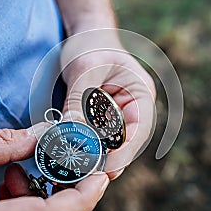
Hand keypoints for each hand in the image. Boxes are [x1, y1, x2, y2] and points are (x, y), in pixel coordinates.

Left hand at [60, 31, 155, 179]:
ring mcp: (117, 115)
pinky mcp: (101, 119)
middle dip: (108, 159)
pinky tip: (71, 152)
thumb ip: (79, 100)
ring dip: (95, 155)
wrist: (85, 36)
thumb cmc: (90, 45)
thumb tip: (70, 131)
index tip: (108, 168)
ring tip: (77, 168)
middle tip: (88, 175)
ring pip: (109, 143)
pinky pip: (95, 137)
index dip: (126, 152)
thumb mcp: (84, 70)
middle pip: (125, 142)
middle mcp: (133, 109)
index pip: (139, 129)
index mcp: (140, 95)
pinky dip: (85, 145)